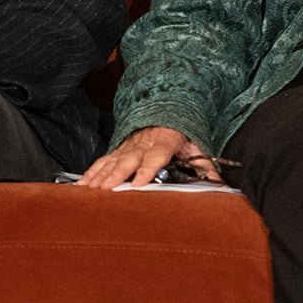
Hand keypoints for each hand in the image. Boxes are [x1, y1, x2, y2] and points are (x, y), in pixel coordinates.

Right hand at [77, 125, 213, 188]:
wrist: (164, 112)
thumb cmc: (180, 133)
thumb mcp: (196, 146)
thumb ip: (205, 166)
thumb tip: (220, 185)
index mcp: (164, 141)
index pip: (156, 156)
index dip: (147, 169)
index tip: (139, 183)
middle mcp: (142, 143)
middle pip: (128, 159)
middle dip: (116, 175)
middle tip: (106, 189)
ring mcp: (128, 146)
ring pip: (112, 161)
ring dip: (100, 176)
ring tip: (89, 190)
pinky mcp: (118, 150)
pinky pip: (103, 161)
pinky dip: (91, 173)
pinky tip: (82, 185)